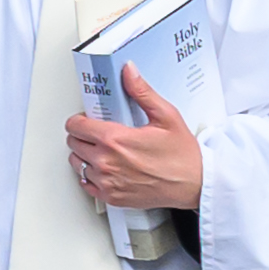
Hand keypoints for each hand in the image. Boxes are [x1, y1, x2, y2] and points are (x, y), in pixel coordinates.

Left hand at [65, 71, 207, 216]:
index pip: (75, 126)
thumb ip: (142, 92)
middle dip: (83, 135)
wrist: (195, 185)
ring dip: (85, 155)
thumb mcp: (166, 116)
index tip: (89, 119)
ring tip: (103, 150)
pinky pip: (86, 184)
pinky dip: (91, 176)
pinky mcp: (111, 198)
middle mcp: (106, 162)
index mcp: (115, 140)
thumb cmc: (183, 155)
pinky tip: (106, 169)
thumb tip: (128, 71)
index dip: (80, 119)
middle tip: (99, 133)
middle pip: (73, 143)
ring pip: (77, 164)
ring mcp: (107, 182)